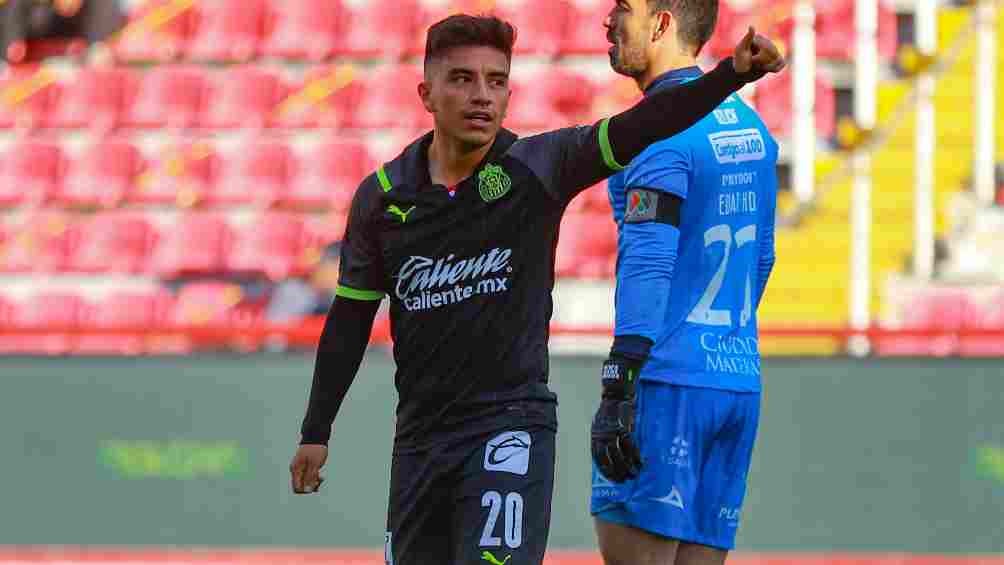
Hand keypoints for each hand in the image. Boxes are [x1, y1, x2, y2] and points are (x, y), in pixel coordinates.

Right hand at [290, 444, 326, 493]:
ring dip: (314, 482)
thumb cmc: (315, 449)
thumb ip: (310, 478)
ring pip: (305, 482)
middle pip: (301, 486)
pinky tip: (321, 475)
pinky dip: (314, 478)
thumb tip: (307, 490)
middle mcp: (296, 471)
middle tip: (319, 481)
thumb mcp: (315, 464)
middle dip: (310, 486)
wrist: (317, 437)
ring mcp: (300, 469)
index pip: (296, 488)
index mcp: (295, 470)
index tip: (315, 486)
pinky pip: (308, 477)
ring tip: (321, 478)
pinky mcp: (305, 468)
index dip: (306, 490)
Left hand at [590, 358, 642, 482]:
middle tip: (625, 481)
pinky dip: (636, 456)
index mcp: (595, 436)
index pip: (598, 458)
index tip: (613, 479)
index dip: (606, 470)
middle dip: (617, 472)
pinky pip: (631, 447)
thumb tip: (607, 452)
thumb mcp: (600, 424)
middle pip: (608, 460)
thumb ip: (602, 437)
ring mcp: (612, 432)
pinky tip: (640, 463)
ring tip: (634, 475)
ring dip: (628, 467)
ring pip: (620, 456)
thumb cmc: (610, 410)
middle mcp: (602, 436)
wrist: (616, 394)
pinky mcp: (624, 428)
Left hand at [733, 26, 785, 75]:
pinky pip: (782, 63)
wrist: (740, 73)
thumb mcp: (741, 50)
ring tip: (758, 66)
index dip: (759, 58)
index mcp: (759, 38)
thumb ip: (747, 39)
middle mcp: (767, 42)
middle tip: (753, 63)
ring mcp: (773, 50)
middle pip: (774, 55)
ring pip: (778, 60)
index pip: (767, 49)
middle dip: (763, 63)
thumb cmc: (739, 60)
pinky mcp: (776, 58)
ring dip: (768, 67)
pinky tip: (765, 68)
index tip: (751, 60)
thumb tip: (751, 26)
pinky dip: (774, 68)